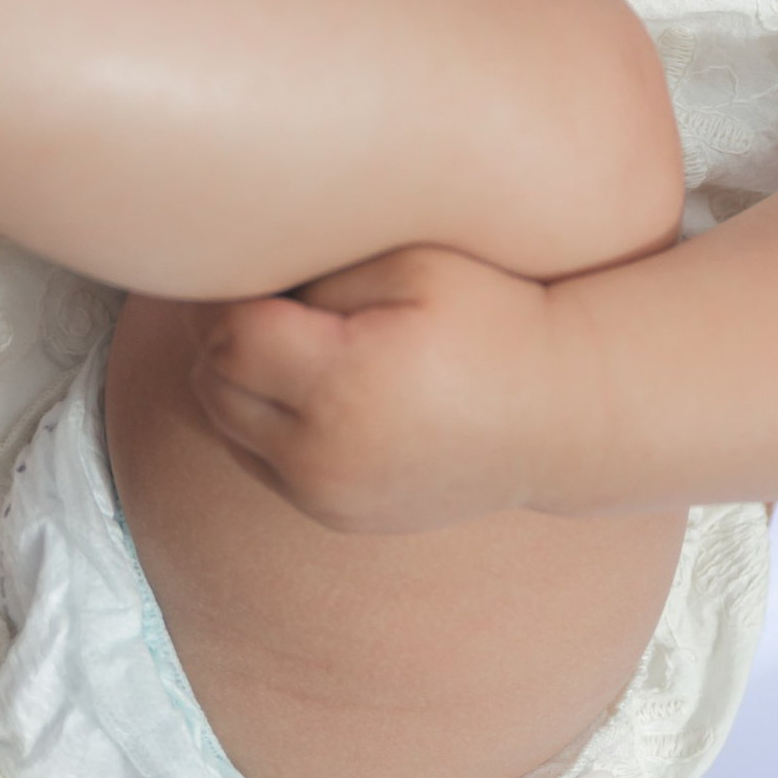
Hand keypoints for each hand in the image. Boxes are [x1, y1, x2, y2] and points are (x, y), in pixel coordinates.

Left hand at [185, 244, 575, 532]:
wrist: (561, 414)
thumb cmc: (492, 316)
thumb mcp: (412, 265)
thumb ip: (316, 270)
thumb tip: (233, 278)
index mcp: (344, 385)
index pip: (228, 338)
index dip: (234, 292)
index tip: (269, 261)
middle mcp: (325, 456)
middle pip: (216, 388)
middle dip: (231, 337)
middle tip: (279, 294)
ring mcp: (330, 497)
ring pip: (230, 428)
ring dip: (245, 383)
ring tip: (300, 338)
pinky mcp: (340, 515)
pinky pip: (266, 462)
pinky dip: (272, 423)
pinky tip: (320, 385)